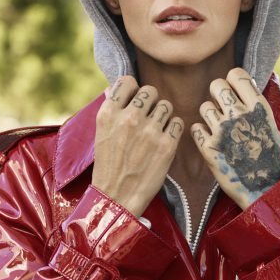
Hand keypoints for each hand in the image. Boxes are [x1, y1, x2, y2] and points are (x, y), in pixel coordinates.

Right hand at [93, 75, 183, 216]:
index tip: (134, 100)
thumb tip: (114, 89)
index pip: (128, 81)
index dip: (133, 90)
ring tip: (155, 131)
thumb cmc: (108, 165)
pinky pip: (178, 122)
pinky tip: (164, 139)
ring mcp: (149, 131)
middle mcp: (129, 118)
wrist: (117, 197)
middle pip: (151, 91)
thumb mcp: (101, 134)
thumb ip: (111, 110)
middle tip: (147, 118)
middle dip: (151, 102)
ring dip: (163, 116)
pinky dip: (174, 129)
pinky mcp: (167, 144)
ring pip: (166, 105)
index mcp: (108, 114)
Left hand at [190, 68, 279, 208]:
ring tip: (220, 131)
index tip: (234, 91)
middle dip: (218, 95)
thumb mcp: (270, 124)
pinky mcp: (208, 147)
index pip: (235, 74)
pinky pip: (195, 128)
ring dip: (209, 116)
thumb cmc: (270, 157)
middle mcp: (238, 114)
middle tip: (223, 109)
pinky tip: (212, 143)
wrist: (265, 189)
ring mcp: (222, 130)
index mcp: (258, 107)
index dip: (232, 81)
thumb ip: (255, 104)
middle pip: (216, 85)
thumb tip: (243, 84)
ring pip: (204, 107)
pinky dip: (201, 134)